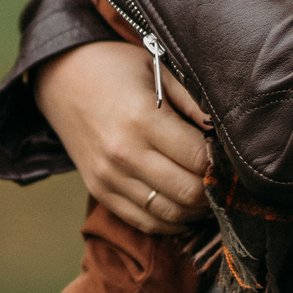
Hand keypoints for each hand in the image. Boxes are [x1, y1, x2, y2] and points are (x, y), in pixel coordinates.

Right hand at [33, 40, 213, 234]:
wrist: (61, 77)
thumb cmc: (117, 69)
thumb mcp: (159, 71)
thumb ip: (194, 101)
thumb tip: (227, 131)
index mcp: (142, 119)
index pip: (199, 159)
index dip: (223, 160)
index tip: (231, 153)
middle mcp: (124, 154)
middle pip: (189, 192)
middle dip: (215, 188)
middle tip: (225, 176)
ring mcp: (109, 178)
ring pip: (171, 215)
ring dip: (198, 209)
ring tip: (209, 192)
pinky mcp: (100, 192)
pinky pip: (145, 223)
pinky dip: (172, 222)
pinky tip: (186, 206)